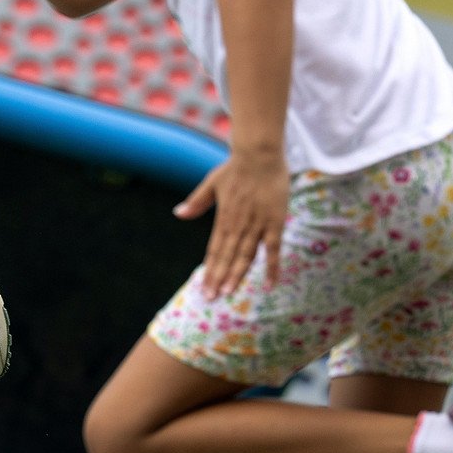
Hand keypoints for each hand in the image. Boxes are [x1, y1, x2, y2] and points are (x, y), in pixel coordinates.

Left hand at [174, 145, 289, 299]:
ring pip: (245, 256)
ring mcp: (256, 224)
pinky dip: (271, 267)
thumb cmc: (235, 168)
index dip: (210, 269)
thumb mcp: (211, 184)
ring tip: (228, 293)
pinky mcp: (274, 222)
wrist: (258, 154)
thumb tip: (177, 213)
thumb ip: (196, 202)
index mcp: (223, 218)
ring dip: (236, 276)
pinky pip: (273, 249)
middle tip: (212, 299)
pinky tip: (268, 284)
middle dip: (219, 279)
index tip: (205, 287)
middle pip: (227, 257)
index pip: (214, 250)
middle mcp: (237, 225)